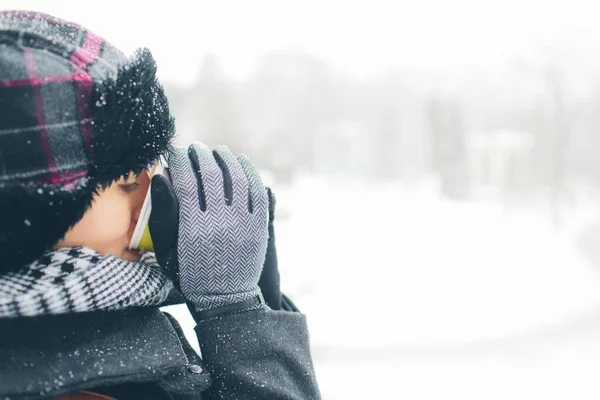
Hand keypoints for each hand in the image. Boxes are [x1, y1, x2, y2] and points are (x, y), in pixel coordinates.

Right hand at [149, 142, 268, 319]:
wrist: (226, 300)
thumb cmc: (191, 274)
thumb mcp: (168, 250)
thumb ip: (162, 214)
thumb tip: (161, 177)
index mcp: (192, 226)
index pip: (186, 180)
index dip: (180, 160)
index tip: (175, 151)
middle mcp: (219, 221)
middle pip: (212, 174)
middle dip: (202, 155)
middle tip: (196, 147)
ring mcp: (242, 223)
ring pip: (237, 178)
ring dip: (227, 159)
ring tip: (219, 151)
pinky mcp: (259, 227)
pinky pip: (257, 192)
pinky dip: (250, 173)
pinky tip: (242, 163)